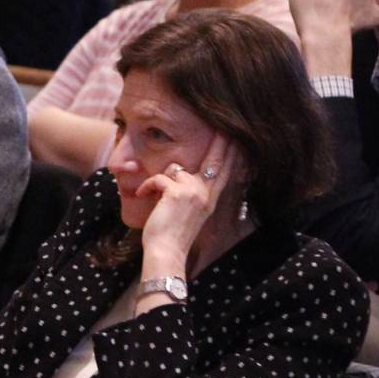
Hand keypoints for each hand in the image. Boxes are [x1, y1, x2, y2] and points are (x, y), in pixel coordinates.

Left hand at [134, 135, 232, 265]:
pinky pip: (159, 178)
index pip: (223, 172)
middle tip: (225, 127)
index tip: (235, 138)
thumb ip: (189, 193)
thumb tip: (181, 172)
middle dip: (221, 142)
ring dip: (160, 180)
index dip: (230, 154)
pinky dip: (148, 187)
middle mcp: (206, 194)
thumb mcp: (186, 211)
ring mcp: (193, 193)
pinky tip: (143, 196)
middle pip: (215, 161)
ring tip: (151, 195)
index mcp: (209, 199)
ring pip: (176, 169)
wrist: (166, 251)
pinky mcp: (177, 193)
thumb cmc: (171, 234)